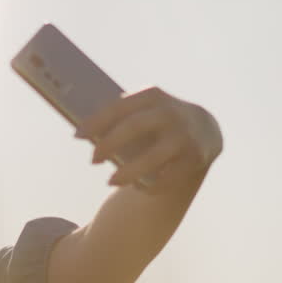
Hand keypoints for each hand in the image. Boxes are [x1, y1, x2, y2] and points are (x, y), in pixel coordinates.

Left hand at [77, 86, 221, 192]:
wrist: (204, 127)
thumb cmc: (156, 120)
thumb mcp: (142, 111)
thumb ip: (118, 118)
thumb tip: (83, 134)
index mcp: (152, 95)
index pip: (120, 106)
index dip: (97, 121)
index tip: (77, 135)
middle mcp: (170, 112)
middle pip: (134, 127)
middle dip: (110, 144)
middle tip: (92, 160)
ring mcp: (185, 136)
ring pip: (153, 157)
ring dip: (129, 171)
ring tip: (110, 181)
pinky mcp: (195, 158)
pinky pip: (168, 177)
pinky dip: (151, 185)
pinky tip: (139, 187)